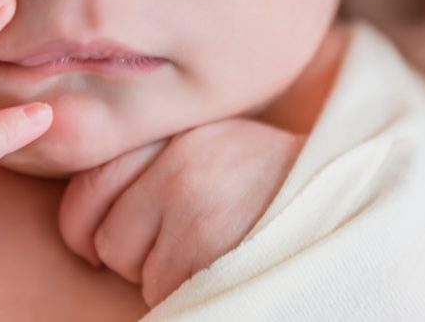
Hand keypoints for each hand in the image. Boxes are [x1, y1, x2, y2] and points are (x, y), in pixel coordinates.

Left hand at [57, 118, 305, 306]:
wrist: (348, 204)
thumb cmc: (265, 187)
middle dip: (129, 252)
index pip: (88, 185)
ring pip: (128, 265)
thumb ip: (151, 161)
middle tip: (180, 243)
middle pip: (102, 233)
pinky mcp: (205, 247)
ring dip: (158, 274)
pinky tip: (222, 268)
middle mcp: (179, 158)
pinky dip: (184, 293)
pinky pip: (159, 290)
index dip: (86, 224)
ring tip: (210, 251)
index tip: (107, 236)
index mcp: (175, 131)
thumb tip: (76, 213)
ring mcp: (192, 202)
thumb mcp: (209, 150)